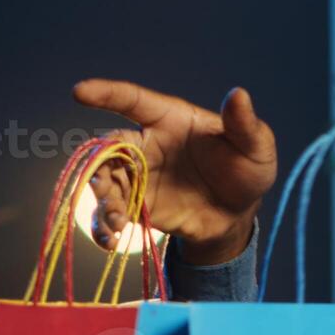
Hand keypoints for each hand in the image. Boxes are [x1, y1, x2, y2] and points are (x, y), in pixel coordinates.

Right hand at [72, 79, 277, 264]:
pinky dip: (104, 227)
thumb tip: (239, 94)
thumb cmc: (246, 169)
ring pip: (105, 181)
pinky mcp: (138, 204)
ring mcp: (139, 175)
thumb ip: (243, 124)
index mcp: (170, 119)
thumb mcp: (255, 146)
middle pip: (109, 147)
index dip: (106, 93)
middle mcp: (147, 144)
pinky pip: (112, 212)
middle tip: (103, 187)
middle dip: (98, 164)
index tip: (79, 92)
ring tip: (117, 223)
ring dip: (103, 201)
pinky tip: (110, 241)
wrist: (239, 213)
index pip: (133, 101)